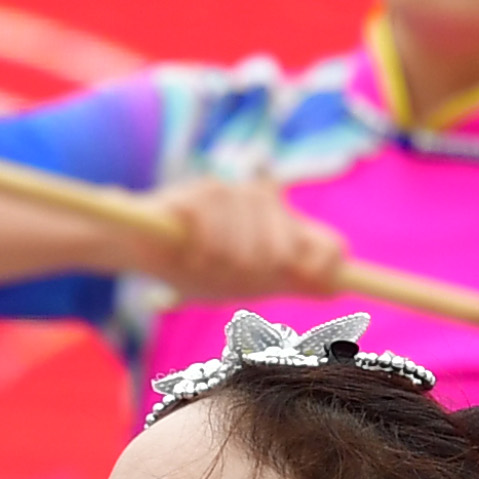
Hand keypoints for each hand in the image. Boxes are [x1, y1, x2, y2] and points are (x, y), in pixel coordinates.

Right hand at [150, 176, 352, 304]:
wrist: (143, 245)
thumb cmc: (197, 266)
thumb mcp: (247, 281)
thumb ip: (291, 281)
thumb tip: (335, 287)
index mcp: (285, 229)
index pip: (330, 248)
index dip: (323, 271)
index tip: (300, 288)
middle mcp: (267, 203)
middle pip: (287, 253)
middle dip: (254, 274)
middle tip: (227, 274)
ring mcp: (237, 193)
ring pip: (248, 249)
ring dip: (220, 266)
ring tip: (200, 262)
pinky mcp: (205, 190)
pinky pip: (214, 238)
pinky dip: (198, 255)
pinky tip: (186, 253)